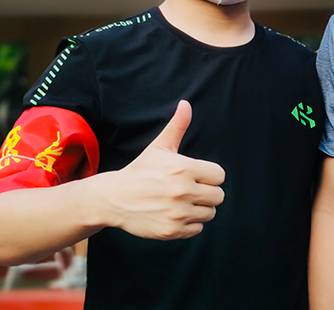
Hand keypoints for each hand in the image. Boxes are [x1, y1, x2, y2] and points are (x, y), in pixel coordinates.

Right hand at [90, 100, 224, 239]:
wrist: (114, 198)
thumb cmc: (140, 171)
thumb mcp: (159, 147)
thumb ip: (177, 126)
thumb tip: (186, 104)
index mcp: (184, 168)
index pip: (219, 175)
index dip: (209, 176)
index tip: (196, 176)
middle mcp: (183, 191)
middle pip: (218, 196)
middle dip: (206, 193)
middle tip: (189, 190)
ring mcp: (178, 212)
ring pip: (210, 213)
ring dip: (199, 209)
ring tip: (181, 202)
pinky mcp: (172, 230)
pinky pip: (197, 229)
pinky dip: (189, 224)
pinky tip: (174, 214)